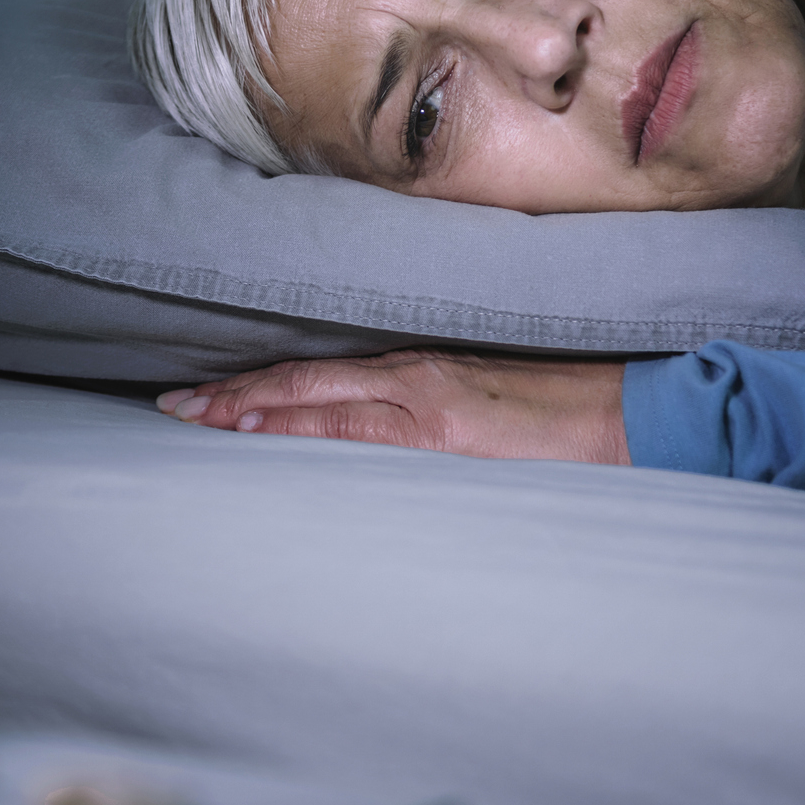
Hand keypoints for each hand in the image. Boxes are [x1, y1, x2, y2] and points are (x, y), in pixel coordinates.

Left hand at [153, 349, 629, 463]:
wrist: (637, 417)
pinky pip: (352, 426)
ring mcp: (424, 398)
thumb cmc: (569, 415)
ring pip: (311, 397)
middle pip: (299, 380)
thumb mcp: (489, 408)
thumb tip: (383, 435)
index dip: (257, 386)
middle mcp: (411, 373)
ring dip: (243, 406)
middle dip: (229, 395)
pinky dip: (296, 424)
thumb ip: (434, 413)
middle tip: (167, 406)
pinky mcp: (443, 427)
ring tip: (188, 415)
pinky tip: (254, 428)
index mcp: (421, 369)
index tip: (204, 398)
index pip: (319, 376)